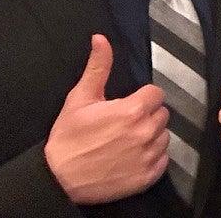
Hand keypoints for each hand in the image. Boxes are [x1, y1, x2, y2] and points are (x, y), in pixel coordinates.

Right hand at [44, 35, 169, 204]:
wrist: (57, 181)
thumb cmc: (67, 140)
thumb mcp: (80, 99)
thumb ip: (98, 67)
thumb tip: (101, 40)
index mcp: (132, 110)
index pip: (156, 94)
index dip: (142, 97)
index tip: (128, 105)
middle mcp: (145, 132)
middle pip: (161, 114)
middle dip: (146, 115)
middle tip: (124, 124)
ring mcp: (148, 156)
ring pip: (164, 136)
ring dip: (150, 136)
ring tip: (126, 141)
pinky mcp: (148, 176)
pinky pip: (163, 160)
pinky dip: (151, 158)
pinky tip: (132, 157)